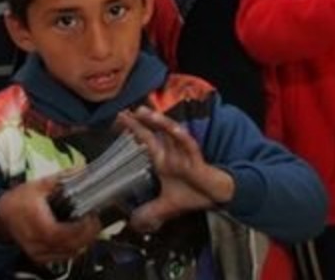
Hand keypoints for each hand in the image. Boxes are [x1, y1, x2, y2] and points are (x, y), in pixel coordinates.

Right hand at [0, 175, 101, 264]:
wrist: (2, 215)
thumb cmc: (18, 201)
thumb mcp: (39, 185)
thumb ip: (61, 179)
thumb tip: (81, 171)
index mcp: (37, 223)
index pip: (61, 233)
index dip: (80, 229)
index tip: (92, 217)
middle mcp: (37, 241)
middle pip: (69, 246)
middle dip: (87, 235)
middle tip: (95, 222)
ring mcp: (38, 252)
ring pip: (68, 254)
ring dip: (83, 242)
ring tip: (89, 228)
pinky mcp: (40, 257)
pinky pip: (62, 257)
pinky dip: (74, 249)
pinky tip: (78, 238)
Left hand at [118, 107, 234, 231]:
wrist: (215, 196)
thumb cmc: (193, 195)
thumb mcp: (166, 206)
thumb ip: (150, 212)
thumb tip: (133, 222)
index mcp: (163, 161)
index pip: (145, 142)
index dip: (133, 131)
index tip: (118, 120)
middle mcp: (171, 153)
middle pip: (153, 133)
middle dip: (139, 122)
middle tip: (123, 113)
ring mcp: (183, 153)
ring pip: (170, 133)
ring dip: (158, 123)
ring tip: (144, 113)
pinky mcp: (196, 158)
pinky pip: (188, 144)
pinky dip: (180, 136)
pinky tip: (172, 128)